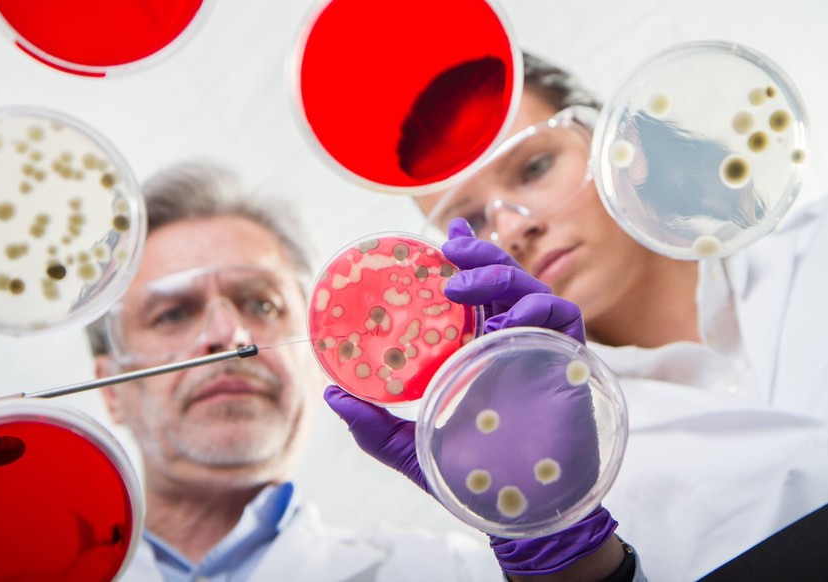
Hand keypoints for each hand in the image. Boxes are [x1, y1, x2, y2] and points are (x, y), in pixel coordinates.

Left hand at [326, 219, 618, 576]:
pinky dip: (541, 305)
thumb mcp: (411, 448)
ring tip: (460, 284)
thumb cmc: (472, 479)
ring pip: (530, 287)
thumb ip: (372, 426)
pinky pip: (563, 317)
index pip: (473, 294)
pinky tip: (514, 314)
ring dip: (498, 273)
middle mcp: (508, 341)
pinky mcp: (567, 361)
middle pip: (501, 280)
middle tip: (448, 250)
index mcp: (477, 351)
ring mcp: (538, 348)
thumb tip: (331, 397)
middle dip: (479, 255)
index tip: (443, 237)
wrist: (521, 514)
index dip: (463, 259)